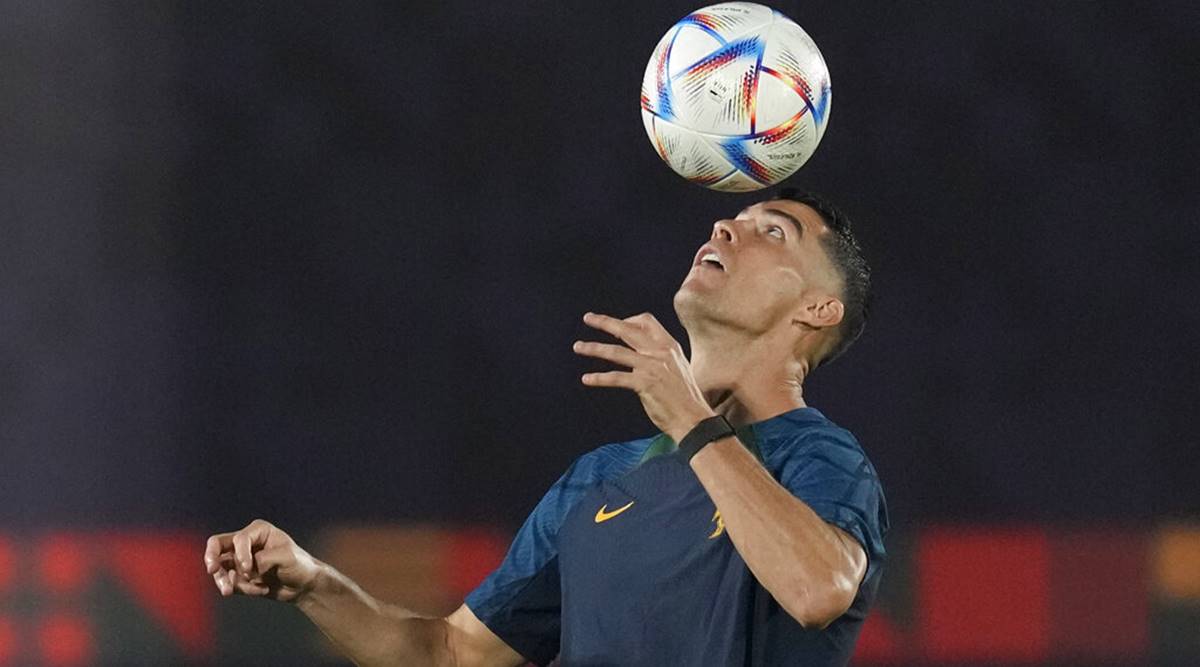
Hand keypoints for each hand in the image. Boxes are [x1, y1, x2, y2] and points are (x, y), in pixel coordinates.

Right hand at [203, 519, 321, 602]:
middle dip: (211, 558)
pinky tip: (262, 590)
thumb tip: (245, 570)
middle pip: (216, 545)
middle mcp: (246, 543)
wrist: (304, 586)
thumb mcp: (286, 558)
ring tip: (229, 592)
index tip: (248, 569)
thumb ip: (263, 559)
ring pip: (219, 567)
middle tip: (212, 570)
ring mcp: (241, 560)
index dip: (240, 554)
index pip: (239, 539)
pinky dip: (242, 589)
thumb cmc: (299, 565)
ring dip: (224, 581)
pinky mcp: (241, 577)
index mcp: (259, 531)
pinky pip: (231, 583)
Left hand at [574, 311, 714, 441]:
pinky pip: (616, 378)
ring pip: (616, 352)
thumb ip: (661, 357)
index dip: (629, 320)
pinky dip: (599, 378)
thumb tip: (641, 352)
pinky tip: (587, 379)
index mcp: (669, 346)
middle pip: (627, 330)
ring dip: (594, 348)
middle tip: (588, 318)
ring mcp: (652, 367)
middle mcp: (660, 352)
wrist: (693, 419)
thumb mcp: (677, 368)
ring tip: (578, 347)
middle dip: (605, 322)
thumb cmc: (684, 397)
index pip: (647, 322)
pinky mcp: (644, 384)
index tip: (616, 324)